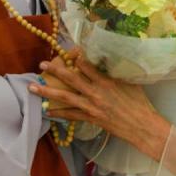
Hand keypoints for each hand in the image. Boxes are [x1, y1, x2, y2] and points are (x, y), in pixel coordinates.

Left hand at [30, 52, 172, 159]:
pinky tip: (47, 111)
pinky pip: (71, 115)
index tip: (66, 50)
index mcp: (106, 81)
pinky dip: (58, 113)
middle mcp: (96, 92)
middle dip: (55, 70)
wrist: (142, 126)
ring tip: (33, 87)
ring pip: (66, 97)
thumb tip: (106, 59)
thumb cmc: (139, 102)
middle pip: (71, 79)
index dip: (75, 56)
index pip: (86, 64)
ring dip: (48, 92)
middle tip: (42, 64)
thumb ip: (116, 71)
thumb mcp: (130, 81)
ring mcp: (92, 106)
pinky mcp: (91, 118)